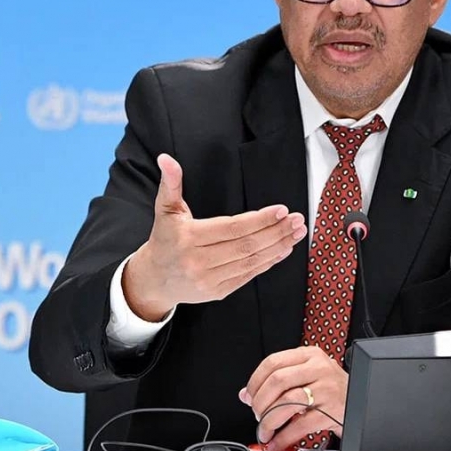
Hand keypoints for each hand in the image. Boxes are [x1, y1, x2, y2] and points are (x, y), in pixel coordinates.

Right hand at [123, 153, 307, 320]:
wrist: (154, 280)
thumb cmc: (165, 240)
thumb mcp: (165, 210)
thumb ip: (171, 183)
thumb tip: (167, 159)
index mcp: (188, 238)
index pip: (232, 228)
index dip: (259, 219)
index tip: (281, 210)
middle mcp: (198, 261)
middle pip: (246, 245)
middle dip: (276, 232)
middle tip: (297, 220)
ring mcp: (208, 280)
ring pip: (251, 262)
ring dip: (278, 246)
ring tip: (297, 232)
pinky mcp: (217, 292)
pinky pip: (248, 276)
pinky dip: (269, 262)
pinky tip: (284, 249)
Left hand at [239, 346, 347, 450]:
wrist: (360, 399)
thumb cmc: (330, 388)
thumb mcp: (307, 374)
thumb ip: (279, 379)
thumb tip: (247, 394)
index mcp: (309, 355)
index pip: (273, 362)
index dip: (255, 382)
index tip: (249, 397)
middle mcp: (318, 368)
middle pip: (277, 381)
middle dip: (260, 403)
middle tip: (258, 415)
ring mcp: (326, 388)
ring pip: (287, 402)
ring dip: (269, 421)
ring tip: (265, 431)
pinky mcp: (331, 410)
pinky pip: (300, 425)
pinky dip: (283, 437)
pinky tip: (277, 442)